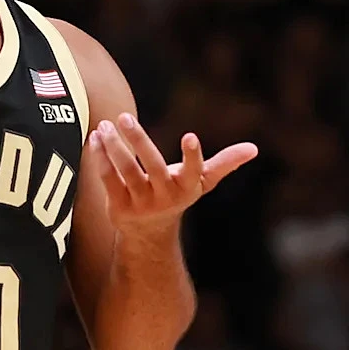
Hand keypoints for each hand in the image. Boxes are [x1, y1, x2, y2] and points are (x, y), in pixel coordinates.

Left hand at [90, 114, 257, 234]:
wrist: (149, 232)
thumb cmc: (177, 194)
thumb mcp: (200, 181)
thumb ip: (224, 163)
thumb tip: (254, 148)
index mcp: (187, 187)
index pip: (194, 171)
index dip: (193, 155)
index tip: (190, 136)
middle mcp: (166, 197)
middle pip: (152, 166)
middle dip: (138, 141)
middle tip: (124, 117)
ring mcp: (141, 203)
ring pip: (126, 171)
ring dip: (114, 147)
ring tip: (105, 125)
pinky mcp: (118, 207)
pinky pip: (108, 179)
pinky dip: (100, 158)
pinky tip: (95, 138)